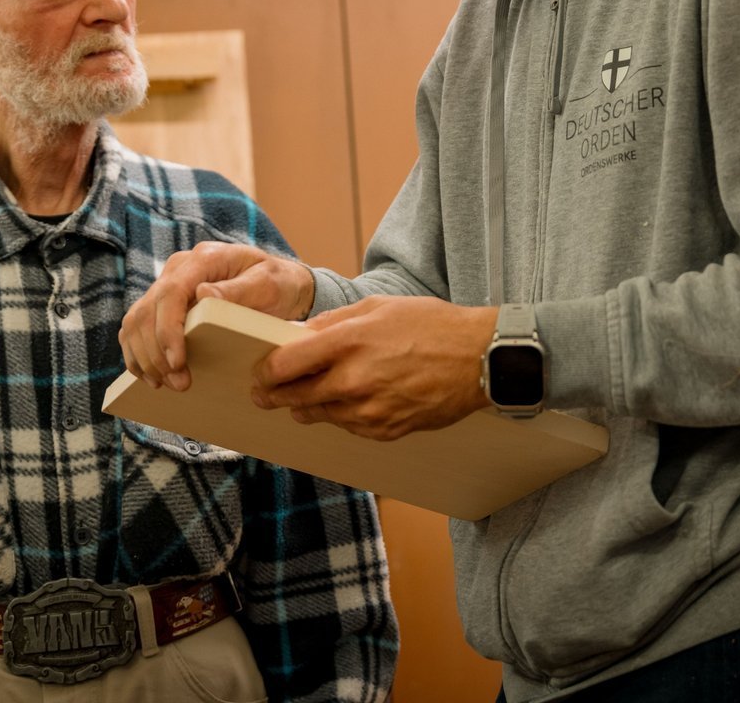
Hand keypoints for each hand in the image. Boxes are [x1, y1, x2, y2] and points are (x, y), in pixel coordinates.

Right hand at [120, 241, 314, 390]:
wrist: (280, 283)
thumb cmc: (278, 283)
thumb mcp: (268, 284)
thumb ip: (240, 289)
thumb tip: (203, 294)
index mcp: (203, 259)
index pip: (171, 293)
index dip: (168, 330)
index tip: (177, 362)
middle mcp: (179, 269)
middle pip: (148, 311)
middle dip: (156, 353)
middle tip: (178, 383)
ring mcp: (167, 284)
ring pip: (136, 321)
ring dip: (144, 357)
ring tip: (164, 384)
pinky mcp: (163, 304)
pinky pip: (136, 328)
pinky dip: (137, 354)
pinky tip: (151, 376)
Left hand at [250, 297, 498, 440]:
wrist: (479, 358)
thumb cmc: (431, 325)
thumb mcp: (378, 306)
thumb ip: (332, 323)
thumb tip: (298, 336)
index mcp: (348, 342)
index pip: (284, 365)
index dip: (264, 371)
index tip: (260, 372)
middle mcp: (353, 381)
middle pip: (293, 397)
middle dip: (274, 395)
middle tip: (265, 394)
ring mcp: (368, 411)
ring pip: (318, 415)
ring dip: (309, 405)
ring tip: (311, 393)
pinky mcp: (384, 431)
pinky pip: (348, 427)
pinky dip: (343, 415)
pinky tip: (353, 400)